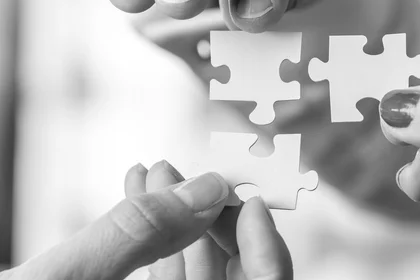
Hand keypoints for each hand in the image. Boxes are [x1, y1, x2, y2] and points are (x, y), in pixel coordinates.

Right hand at [1, 161, 291, 279]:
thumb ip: (138, 234)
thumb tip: (210, 187)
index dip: (264, 250)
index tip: (251, 198)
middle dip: (209, 219)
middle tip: (192, 175)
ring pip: (186, 278)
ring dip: (173, 218)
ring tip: (155, 171)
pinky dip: (145, 237)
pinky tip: (134, 194)